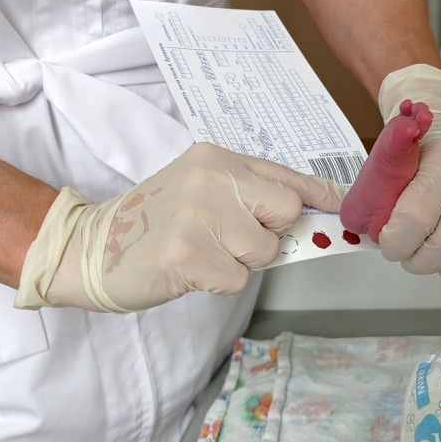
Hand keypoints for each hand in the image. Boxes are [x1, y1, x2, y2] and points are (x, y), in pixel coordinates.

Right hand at [14, 143, 346, 311]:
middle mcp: (213, 179)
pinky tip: (190, 269)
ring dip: (240, 262)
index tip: (348, 208)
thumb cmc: (157, 221)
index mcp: (219, 159)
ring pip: (265, 251)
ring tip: (204, 251)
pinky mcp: (187, 254)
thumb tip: (313, 217)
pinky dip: (219, 282)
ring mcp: (199, 215)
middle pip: (286, 211)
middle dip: (270, 234)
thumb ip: (252, 195)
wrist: (93, 247)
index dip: (323, 196)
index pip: (289, 176)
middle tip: (232, 238)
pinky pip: (238, 278)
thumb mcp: (203, 189)